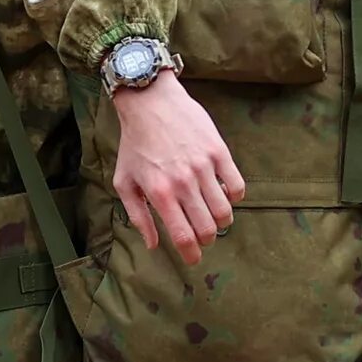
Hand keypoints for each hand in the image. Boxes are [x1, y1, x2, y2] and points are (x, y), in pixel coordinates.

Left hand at [109, 72, 243, 266]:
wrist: (151, 102)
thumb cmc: (135, 144)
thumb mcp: (124, 181)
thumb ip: (138, 216)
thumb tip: (153, 244)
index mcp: (159, 193)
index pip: (182, 236)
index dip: (191, 254)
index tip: (193, 259)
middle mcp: (183, 182)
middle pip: (207, 228)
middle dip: (206, 239)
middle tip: (202, 234)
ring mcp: (203, 167)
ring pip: (225, 211)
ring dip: (222, 221)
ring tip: (214, 216)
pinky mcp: (219, 152)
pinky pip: (237, 186)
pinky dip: (234, 197)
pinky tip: (224, 194)